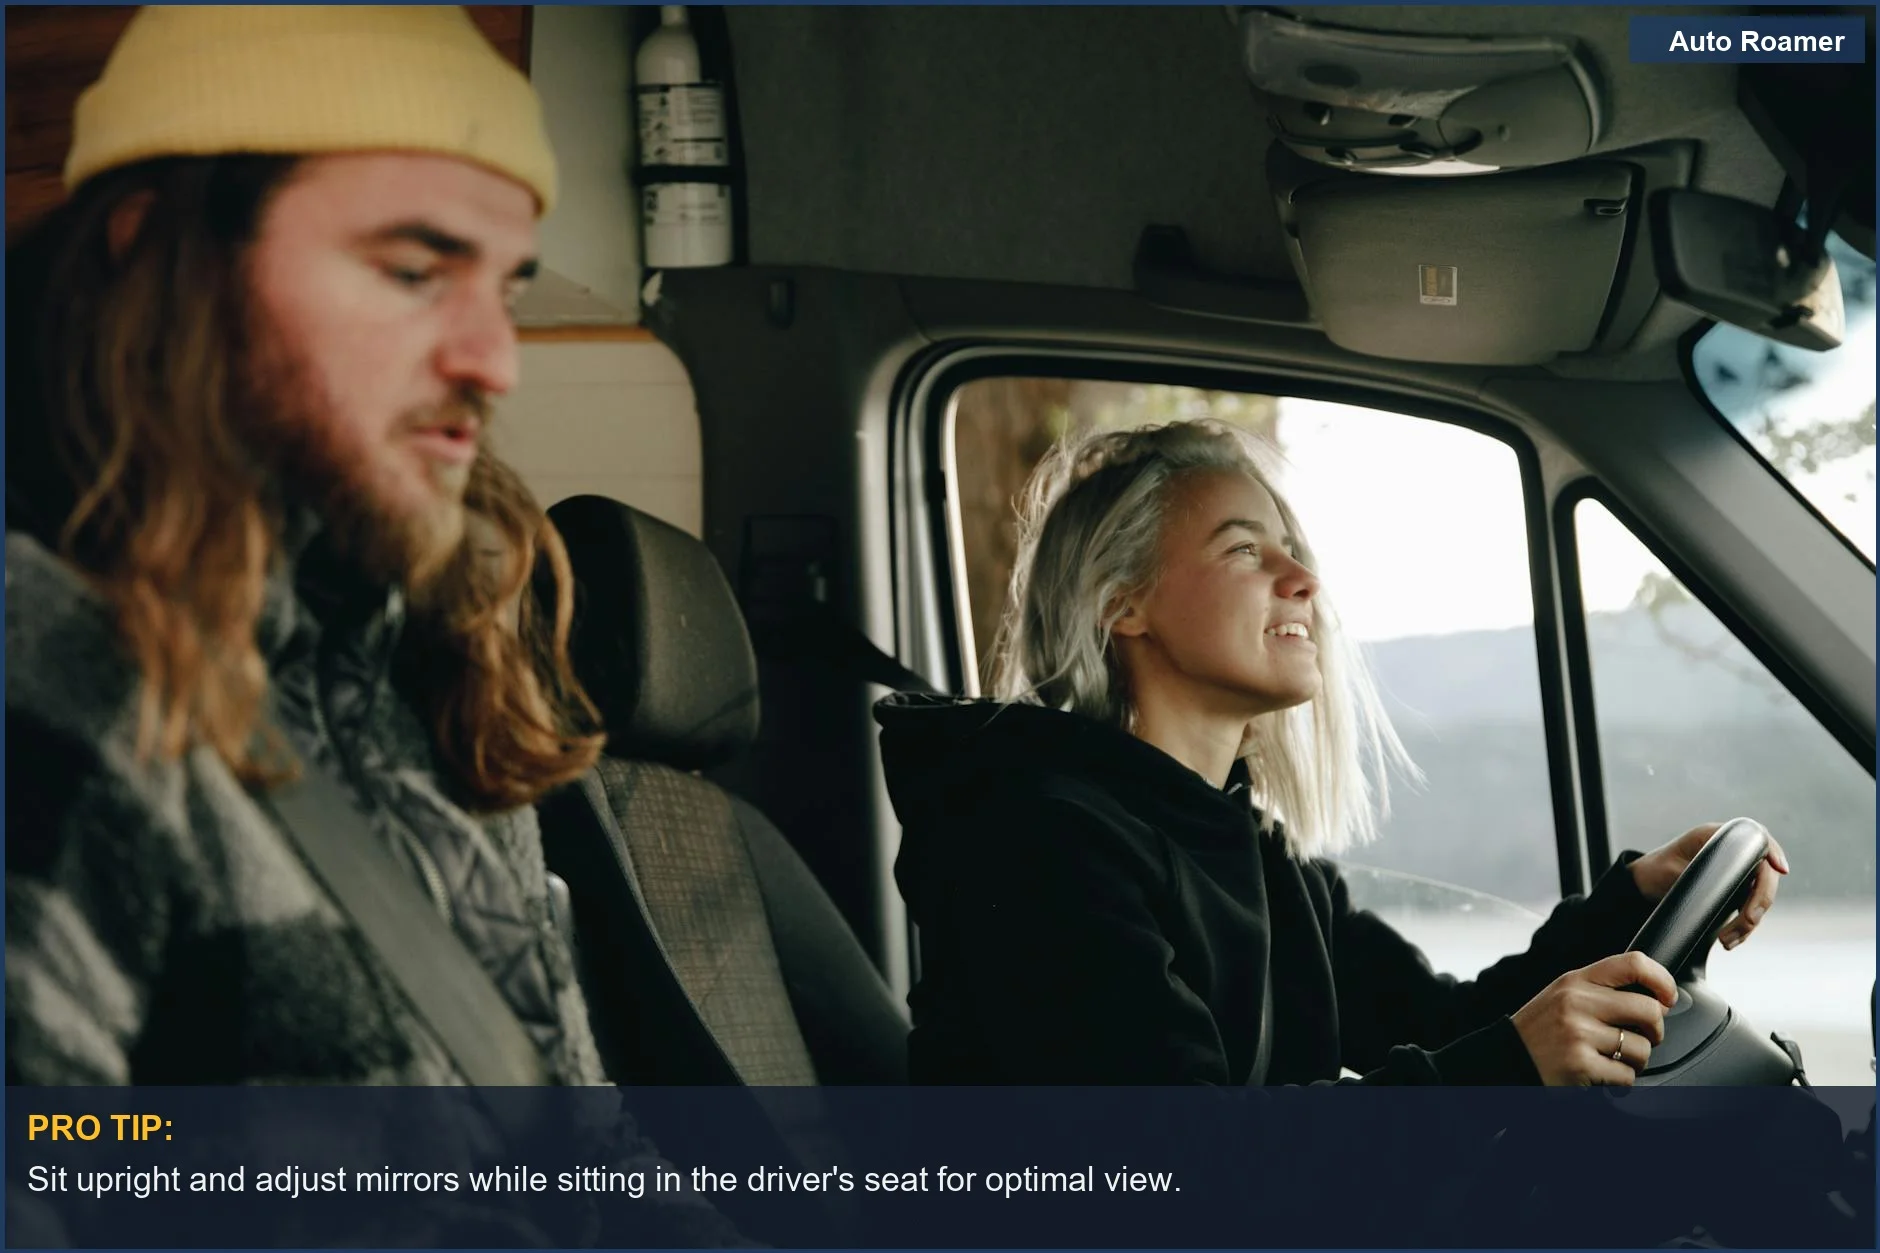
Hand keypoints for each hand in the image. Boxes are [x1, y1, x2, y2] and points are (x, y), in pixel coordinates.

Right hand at [1511, 952, 1675, 1086]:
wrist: (1504, 1060)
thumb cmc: (1538, 1031)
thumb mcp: (1563, 996)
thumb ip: (1601, 992)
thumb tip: (1658, 1000)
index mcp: (1576, 980)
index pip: (1633, 963)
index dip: (1662, 979)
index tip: (1667, 996)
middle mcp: (1577, 1002)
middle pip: (1649, 1009)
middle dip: (1655, 1030)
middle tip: (1644, 1038)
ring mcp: (1579, 1033)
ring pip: (1642, 1048)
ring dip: (1636, 1061)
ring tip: (1614, 1060)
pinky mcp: (1580, 1064)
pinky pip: (1626, 1076)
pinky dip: (1620, 1082)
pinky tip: (1602, 1075)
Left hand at [1628, 822, 1789, 949]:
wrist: (1644, 885)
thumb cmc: (1656, 870)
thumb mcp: (1674, 870)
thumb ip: (1699, 874)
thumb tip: (1723, 886)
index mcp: (1719, 837)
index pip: (1758, 841)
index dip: (1774, 854)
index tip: (1781, 869)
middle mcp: (1734, 853)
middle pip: (1765, 875)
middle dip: (1759, 902)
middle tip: (1748, 922)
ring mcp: (1737, 873)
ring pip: (1759, 897)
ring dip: (1749, 921)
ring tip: (1726, 941)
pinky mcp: (1735, 892)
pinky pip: (1748, 909)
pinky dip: (1743, 927)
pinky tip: (1730, 941)